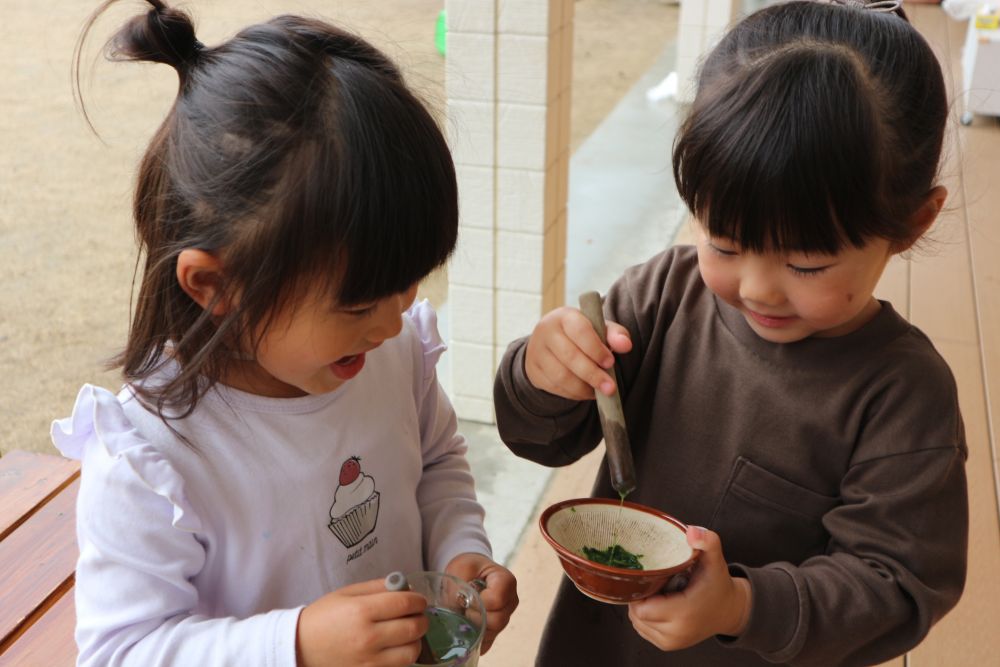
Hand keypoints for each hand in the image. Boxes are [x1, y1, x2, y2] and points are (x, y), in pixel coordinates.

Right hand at [296, 578, 428, 666]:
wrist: (301, 647)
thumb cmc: (324, 617)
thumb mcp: (348, 593)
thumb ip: (379, 587)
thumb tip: (406, 586)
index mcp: (361, 611)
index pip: (405, 603)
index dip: (418, 600)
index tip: (419, 599)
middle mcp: (367, 637)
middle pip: (413, 628)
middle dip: (422, 618)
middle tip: (418, 615)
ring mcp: (369, 661)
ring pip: (411, 652)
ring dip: (416, 640)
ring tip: (408, 633)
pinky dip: (403, 657)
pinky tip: (397, 648)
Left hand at [445, 552, 518, 653]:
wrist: (469, 572)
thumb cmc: (467, 567)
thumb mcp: (461, 568)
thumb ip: (460, 586)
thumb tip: (456, 609)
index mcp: (506, 581)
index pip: (497, 600)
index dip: (480, 602)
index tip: (469, 596)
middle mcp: (511, 601)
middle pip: (498, 621)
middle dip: (476, 617)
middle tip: (464, 608)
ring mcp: (505, 617)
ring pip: (493, 633)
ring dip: (475, 627)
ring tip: (465, 614)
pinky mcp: (497, 629)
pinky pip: (487, 642)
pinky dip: (475, 638)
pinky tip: (467, 627)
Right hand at [524, 306, 632, 399]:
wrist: (548, 342)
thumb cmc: (580, 335)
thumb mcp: (597, 329)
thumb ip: (615, 334)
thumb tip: (626, 346)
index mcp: (564, 316)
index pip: (580, 331)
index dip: (596, 348)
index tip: (610, 362)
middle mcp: (546, 332)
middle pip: (570, 356)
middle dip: (593, 374)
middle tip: (610, 388)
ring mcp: (537, 352)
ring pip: (561, 375)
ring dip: (583, 387)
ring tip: (599, 391)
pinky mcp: (534, 371)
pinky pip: (555, 387)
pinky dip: (574, 393)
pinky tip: (585, 391)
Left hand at [627, 527, 750, 651]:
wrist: (729, 610)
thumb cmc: (718, 584)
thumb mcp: (715, 559)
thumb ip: (707, 541)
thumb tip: (691, 532)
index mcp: (684, 613)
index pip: (642, 608)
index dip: (640, 590)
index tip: (649, 577)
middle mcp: (677, 632)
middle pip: (637, 615)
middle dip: (640, 597)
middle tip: (654, 583)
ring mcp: (672, 642)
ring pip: (637, 623)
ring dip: (641, 607)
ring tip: (657, 594)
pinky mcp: (668, 645)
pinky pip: (643, 629)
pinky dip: (644, 617)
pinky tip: (657, 604)